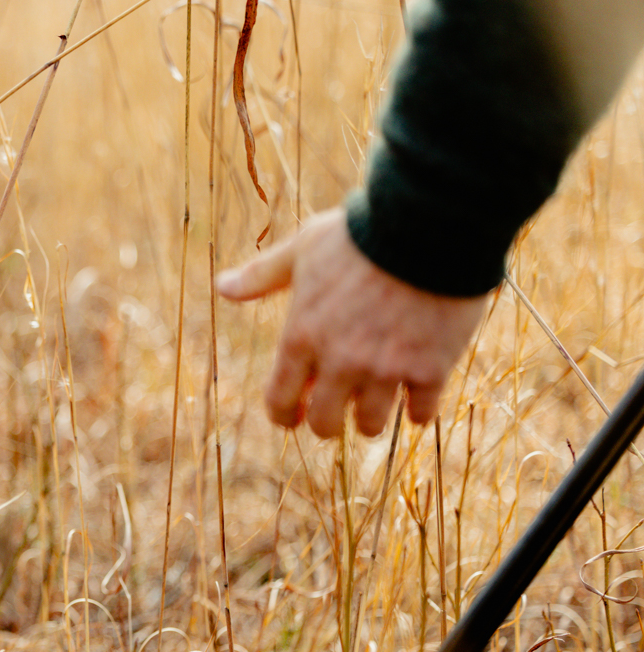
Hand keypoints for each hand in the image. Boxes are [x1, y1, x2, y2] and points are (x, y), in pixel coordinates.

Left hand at [216, 208, 490, 437]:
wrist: (430, 226)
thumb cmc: (359, 234)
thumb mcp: (302, 249)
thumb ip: (262, 276)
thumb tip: (222, 287)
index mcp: (302, 338)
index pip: (280, 400)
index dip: (285, 415)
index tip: (295, 416)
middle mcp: (339, 362)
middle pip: (325, 423)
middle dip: (329, 422)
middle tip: (341, 412)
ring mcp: (385, 369)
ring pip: (371, 424)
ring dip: (372, 418)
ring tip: (380, 404)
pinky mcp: (429, 368)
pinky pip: (420, 412)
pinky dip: (418, 409)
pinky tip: (419, 397)